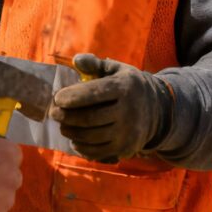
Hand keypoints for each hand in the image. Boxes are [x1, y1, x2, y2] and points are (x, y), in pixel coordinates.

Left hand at [48, 54, 173, 162]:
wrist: (157, 109)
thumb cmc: (128, 86)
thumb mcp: (116, 69)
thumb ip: (95, 64)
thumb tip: (76, 60)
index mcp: (124, 88)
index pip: (94, 94)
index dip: (72, 97)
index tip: (57, 99)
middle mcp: (128, 111)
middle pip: (89, 118)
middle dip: (66, 116)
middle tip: (54, 113)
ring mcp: (127, 132)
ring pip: (91, 136)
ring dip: (71, 132)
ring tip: (62, 125)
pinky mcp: (125, 148)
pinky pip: (98, 151)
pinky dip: (82, 147)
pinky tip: (74, 139)